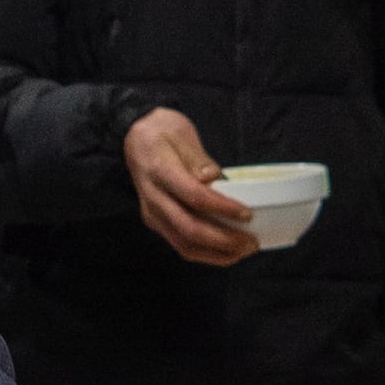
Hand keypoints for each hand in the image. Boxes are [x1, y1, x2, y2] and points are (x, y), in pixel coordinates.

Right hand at [123, 108, 256, 264]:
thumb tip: (213, 177)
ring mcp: (152, 213)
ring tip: (243, 251)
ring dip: (216, 253)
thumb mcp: (180, 131)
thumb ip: (196, 157)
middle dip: (224, 240)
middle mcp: (153, 197)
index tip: (248, 214)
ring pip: (184, 244)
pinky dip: (205, 253)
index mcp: (159, 171)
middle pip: (189, 228)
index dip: (222, 208)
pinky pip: (180, 244)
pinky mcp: (156, 222)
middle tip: (251, 242)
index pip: (194, 196)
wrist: (132, 138)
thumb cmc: (161, 131)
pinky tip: (226, 252)